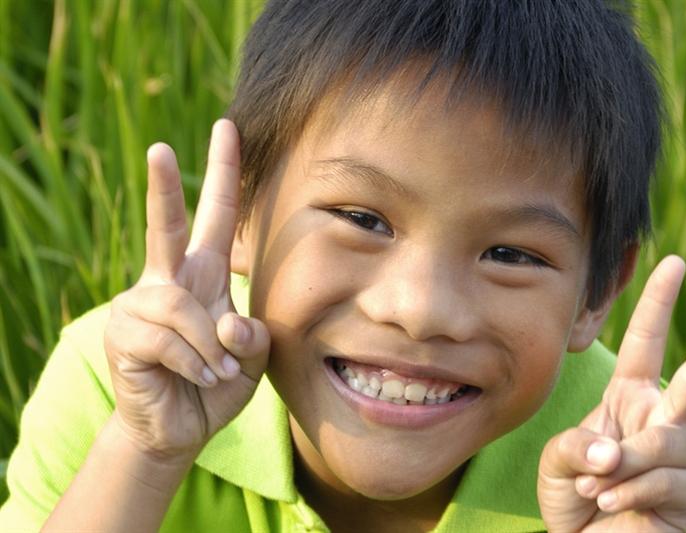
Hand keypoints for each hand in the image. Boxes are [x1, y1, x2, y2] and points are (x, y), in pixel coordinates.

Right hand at [103, 119, 269, 459]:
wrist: (179, 428)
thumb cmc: (217, 383)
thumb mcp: (254, 358)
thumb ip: (254, 336)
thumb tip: (226, 324)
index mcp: (204, 275)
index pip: (216, 214)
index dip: (224, 172)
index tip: (227, 127)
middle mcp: (169, 280)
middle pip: (166, 225)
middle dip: (163, 187)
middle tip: (159, 148)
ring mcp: (140, 305)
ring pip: (182, 307)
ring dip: (210, 348)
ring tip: (217, 371)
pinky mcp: (123, 334)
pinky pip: (171, 340)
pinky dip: (195, 364)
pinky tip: (198, 378)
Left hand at [538, 255, 685, 531]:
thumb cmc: (573, 496)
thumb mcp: (558, 461)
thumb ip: (576, 447)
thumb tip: (613, 452)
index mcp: (629, 397)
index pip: (646, 344)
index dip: (657, 304)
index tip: (673, 263)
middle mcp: (662, 419)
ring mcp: (682, 455)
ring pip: (662, 444)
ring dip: (621, 469)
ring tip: (596, 490)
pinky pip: (663, 482)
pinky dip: (627, 494)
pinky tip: (611, 506)